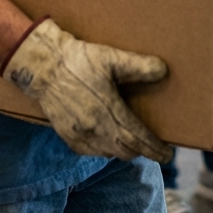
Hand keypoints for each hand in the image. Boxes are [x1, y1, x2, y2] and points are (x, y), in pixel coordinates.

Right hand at [1, 18, 171, 162]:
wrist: (44, 66)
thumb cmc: (79, 60)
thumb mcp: (112, 58)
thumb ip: (139, 66)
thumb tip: (164, 70)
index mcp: (109, 111)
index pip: (138, 140)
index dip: (155, 149)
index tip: (168, 154)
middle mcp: (95, 129)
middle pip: (126, 151)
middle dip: (142, 150)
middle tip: (152, 146)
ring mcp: (80, 136)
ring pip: (110, 153)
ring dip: (123, 150)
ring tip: (132, 141)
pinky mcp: (68, 137)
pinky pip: (92, 152)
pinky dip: (105, 150)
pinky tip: (108, 139)